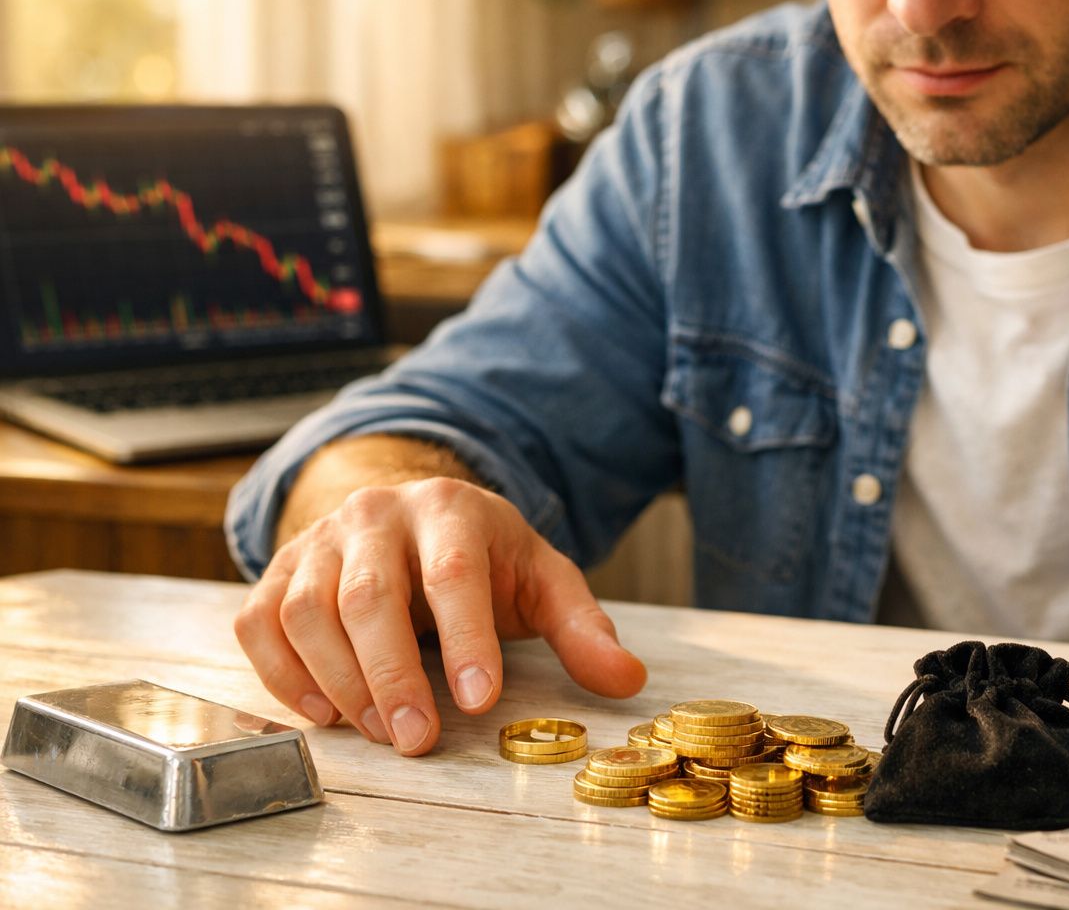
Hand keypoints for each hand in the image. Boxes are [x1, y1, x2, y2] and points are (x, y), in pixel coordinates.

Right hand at [234, 478, 647, 754]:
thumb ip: (582, 627)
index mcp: (450, 509)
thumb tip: (626, 678)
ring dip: (339, 681)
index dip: (466, 638)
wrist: (409, 514)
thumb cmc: (482, 556)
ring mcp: (319, 540)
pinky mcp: (278, 570)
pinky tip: (326, 715)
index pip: (454, 572)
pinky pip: (260, 622)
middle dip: (393, 674)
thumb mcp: (540, 578)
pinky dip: (282, 673)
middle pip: (369, 594)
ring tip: (381, 732)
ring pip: (308, 610)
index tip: (479, 701)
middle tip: (417, 741)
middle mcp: (376, 515)